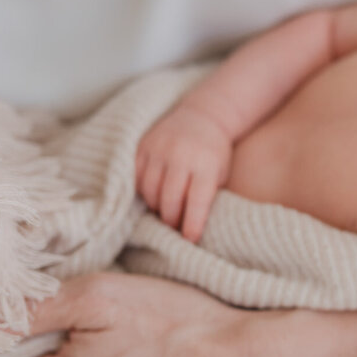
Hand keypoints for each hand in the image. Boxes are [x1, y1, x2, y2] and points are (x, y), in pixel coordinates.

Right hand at [136, 104, 231, 241]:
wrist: (203, 116)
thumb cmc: (215, 154)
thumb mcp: (220, 174)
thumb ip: (207, 197)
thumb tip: (190, 231)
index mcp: (206, 165)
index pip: (196, 203)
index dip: (192, 225)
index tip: (189, 240)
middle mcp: (181, 155)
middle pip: (169, 199)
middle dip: (171, 219)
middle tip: (174, 227)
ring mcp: (160, 149)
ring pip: (149, 190)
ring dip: (156, 206)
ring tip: (164, 210)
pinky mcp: (143, 145)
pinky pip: (135, 176)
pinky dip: (142, 190)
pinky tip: (152, 194)